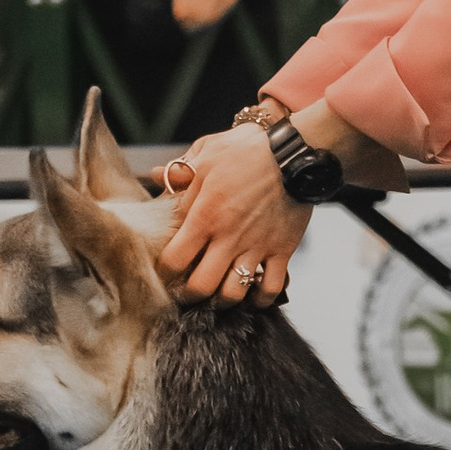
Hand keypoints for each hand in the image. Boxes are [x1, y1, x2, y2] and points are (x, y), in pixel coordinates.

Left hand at [158, 127, 308, 301]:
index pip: (173, 260)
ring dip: (222, 301)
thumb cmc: (248, 148)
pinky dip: (260, 299)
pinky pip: (271, 288)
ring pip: (234, 293)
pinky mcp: (282, 250)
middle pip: (201, 287)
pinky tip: (252, 296)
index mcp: (204, 214)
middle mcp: (229, 237)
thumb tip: (155, 176)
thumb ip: (180, 172)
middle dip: (189, 297)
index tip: (164, 274)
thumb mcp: (207, 152)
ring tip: (216, 296)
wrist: (295, 151)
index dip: (164, 273)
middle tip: (186, 294)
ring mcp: (257, 246)